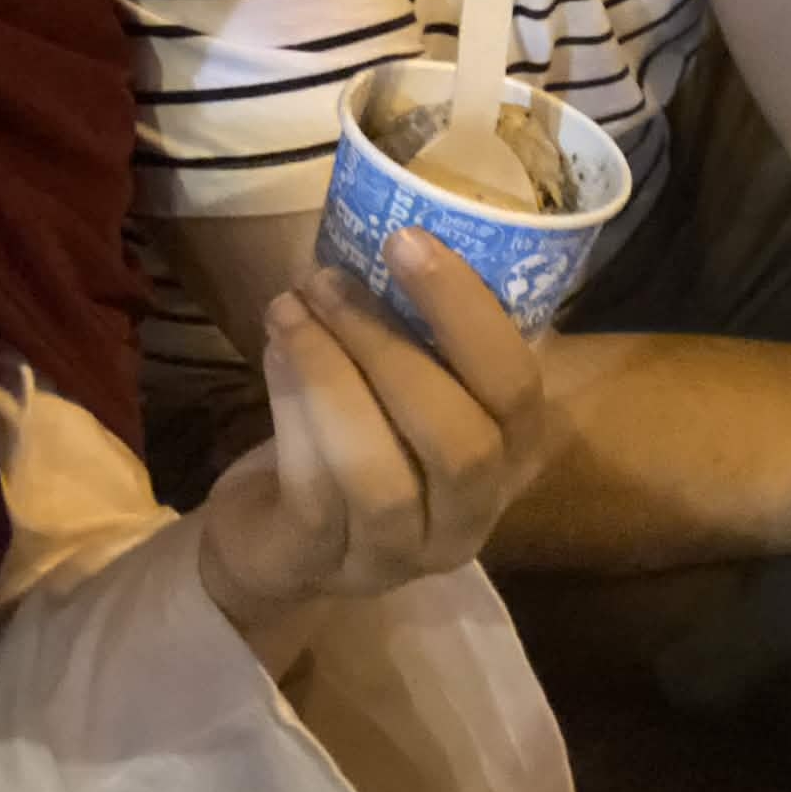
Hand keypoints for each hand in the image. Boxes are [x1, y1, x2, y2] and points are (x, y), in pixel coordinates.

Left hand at [196, 230, 546, 641]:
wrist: (274, 541)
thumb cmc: (360, 438)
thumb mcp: (410, 386)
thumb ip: (427, 334)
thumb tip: (402, 222)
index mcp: (510, 460)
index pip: (517, 390)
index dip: (468, 313)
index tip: (407, 239)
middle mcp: (468, 519)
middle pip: (459, 441)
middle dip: (390, 345)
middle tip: (329, 279)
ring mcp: (397, 557)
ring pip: (379, 473)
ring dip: (331, 375)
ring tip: (290, 308)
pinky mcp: (322, 569)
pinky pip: (314, 492)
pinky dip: (292, 410)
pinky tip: (273, 351)